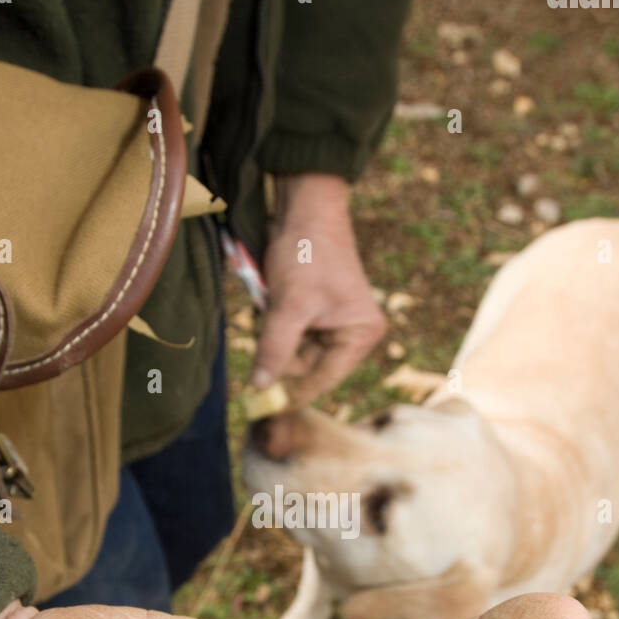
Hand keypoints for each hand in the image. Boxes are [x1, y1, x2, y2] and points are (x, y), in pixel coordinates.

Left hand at [253, 173, 386, 406]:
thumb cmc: (306, 252)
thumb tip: (258, 388)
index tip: (261, 411)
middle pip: (307, 368)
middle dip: (280, 356)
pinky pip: (290, 335)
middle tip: (259, 343)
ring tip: (271, 304)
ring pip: (294, 352)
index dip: (291, 394)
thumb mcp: (289, 305)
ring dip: (274, 337)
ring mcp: (333, 324)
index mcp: (360, 335)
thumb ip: (275, 349)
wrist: (303, 207)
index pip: (322, 379)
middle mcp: (352, 334)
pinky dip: (274, 326)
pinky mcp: (315, 314)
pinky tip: (271, 302)